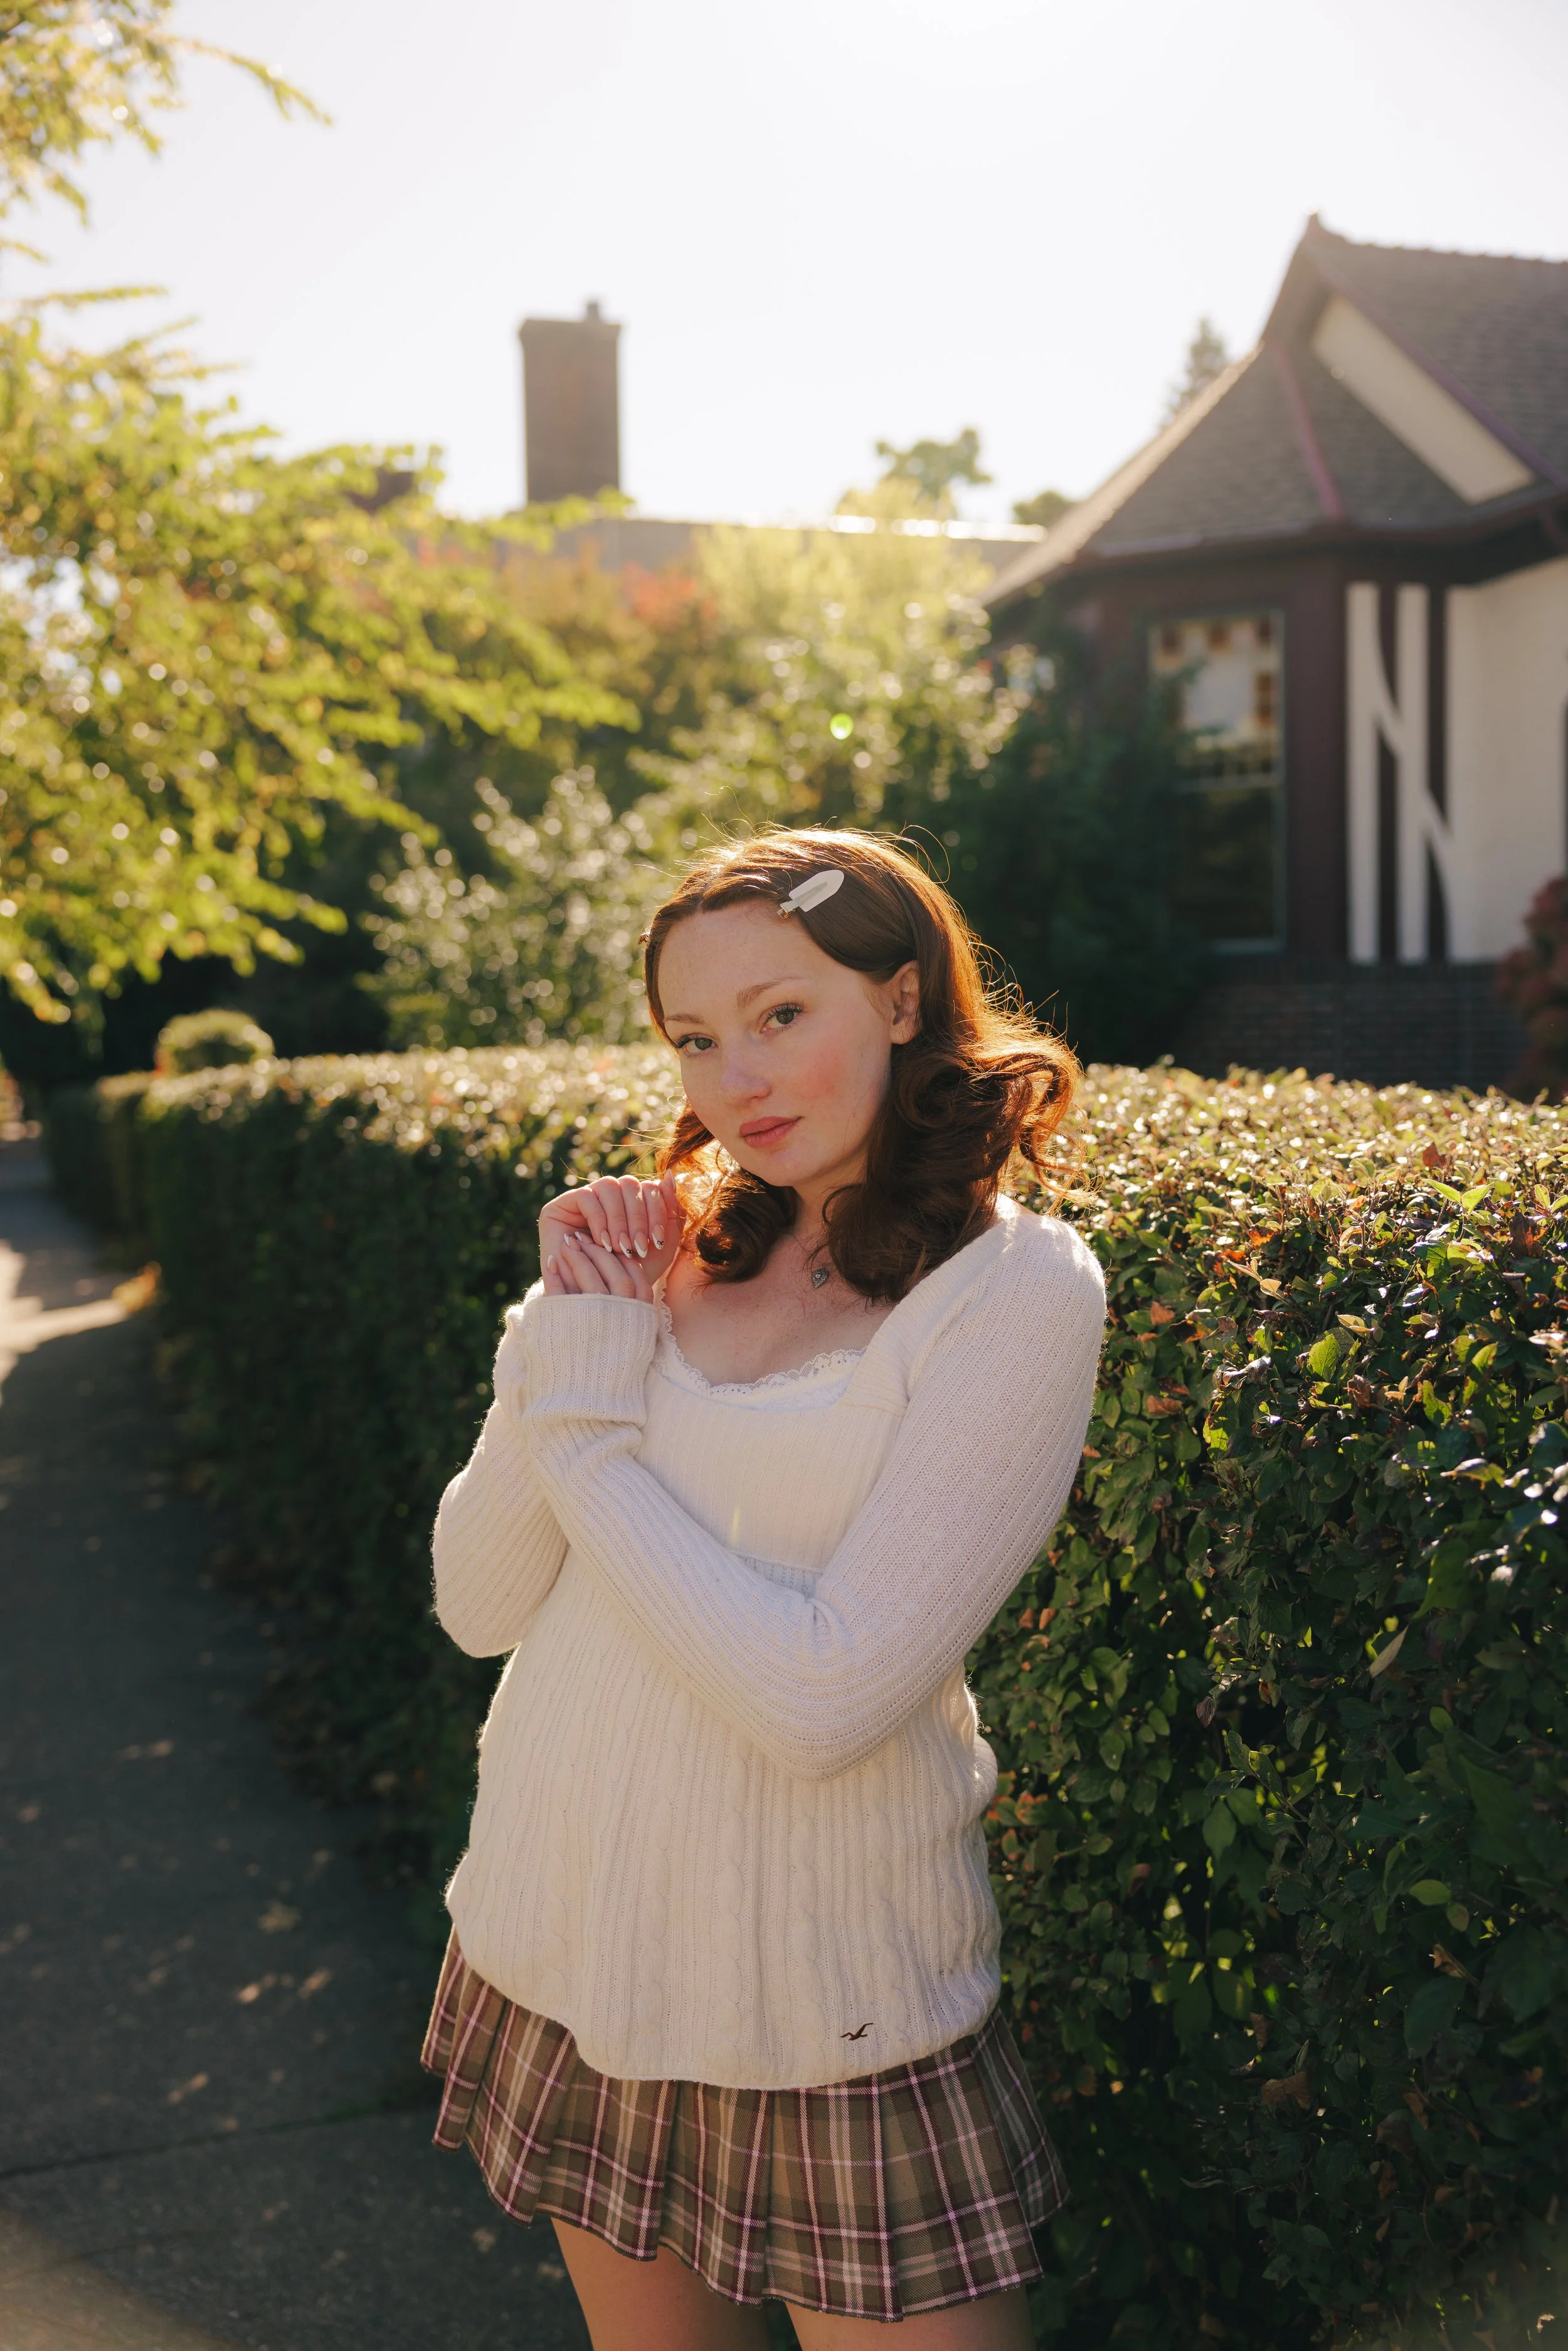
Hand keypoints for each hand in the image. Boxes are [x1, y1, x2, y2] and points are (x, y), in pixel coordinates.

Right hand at [540, 1173, 683, 1304]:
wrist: (595, 1299)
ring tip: (619, 1247)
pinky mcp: (561, 1205)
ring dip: (619, 1219)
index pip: (649, 1187)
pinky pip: (587, 1197)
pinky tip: (602, 1243)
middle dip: (638, 1218)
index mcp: (632, 1201)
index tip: (657, 1241)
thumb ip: (672, 1215)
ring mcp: (586, 1197)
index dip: (657, 1211)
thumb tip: (670, 1176)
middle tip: (637, 1247)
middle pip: (630, 1184)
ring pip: (609, 1185)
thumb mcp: (659, 1249)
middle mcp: (609, 1196)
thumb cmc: (630, 1275)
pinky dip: (599, 1220)